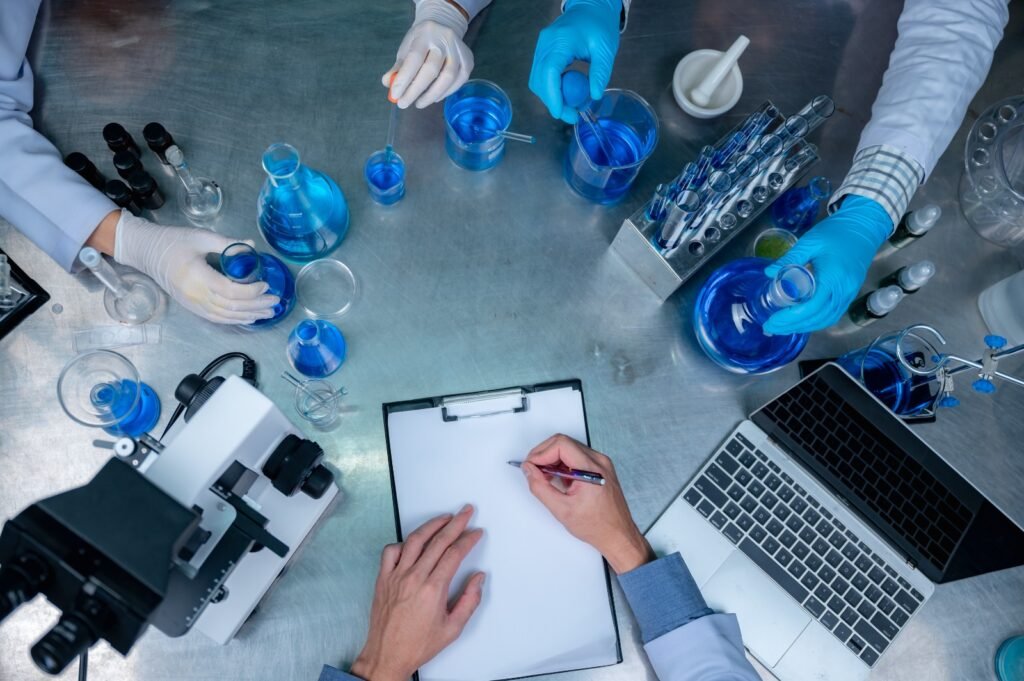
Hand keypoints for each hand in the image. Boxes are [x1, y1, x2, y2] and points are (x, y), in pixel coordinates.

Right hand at [112, 210, 278, 324]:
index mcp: (198, 277)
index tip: (266, 285)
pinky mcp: (191, 307)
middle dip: (256, 306)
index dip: (251, 292)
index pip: (231, 291)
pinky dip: (234, 319)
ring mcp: (193, 304)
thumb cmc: (174, 241)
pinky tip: (248, 318)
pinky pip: (216, 318)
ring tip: (267, 313)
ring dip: (248, 315)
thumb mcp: (202, 237)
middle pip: (231, 307)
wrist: (147, 252)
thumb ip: (228, 243)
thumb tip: (252, 245)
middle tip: (275, 301)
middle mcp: (196, 295)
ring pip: (225, 316)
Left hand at [351, 506, 484, 680]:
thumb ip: (469, 600)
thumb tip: (478, 579)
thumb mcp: (453, 628)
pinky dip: (402, 542)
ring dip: (431, 525)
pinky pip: (391, 551)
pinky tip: (412, 541)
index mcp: (433, 589)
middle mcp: (414, 578)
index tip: (475, 533)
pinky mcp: (383, 579)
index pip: (454, 553)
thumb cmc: (416, 645)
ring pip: (415, 540)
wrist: (387, 655)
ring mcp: (396, 576)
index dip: (468, 539)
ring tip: (443, 517)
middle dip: (455, 523)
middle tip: (465, 513)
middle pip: (438, 541)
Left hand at [382, 0, 472, 109]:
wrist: (443, 25)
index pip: (414, 58)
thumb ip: (398, 67)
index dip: (404, 79)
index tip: (395, 95)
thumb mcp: (406, 48)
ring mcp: (459, 50)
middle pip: (432, 69)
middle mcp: (444, 39)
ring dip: (432, 95)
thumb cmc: (421, 40)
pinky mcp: (469, 60)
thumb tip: (388, 84)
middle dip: (416, 90)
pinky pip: (459, 80)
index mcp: (425, 34)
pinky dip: (446, 92)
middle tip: (404, 104)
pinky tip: (435, 97)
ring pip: (448, 77)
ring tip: (419, 103)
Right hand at [522, 434, 650, 573]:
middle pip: (564, 442)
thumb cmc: (597, 525)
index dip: (540, 453)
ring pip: (569, 448)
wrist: (617, 534)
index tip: (530, 466)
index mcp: (591, 469)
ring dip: (552, 459)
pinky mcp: (599, 467)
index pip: (561, 444)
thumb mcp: (562, 510)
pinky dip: (563, 464)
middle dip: (544, 454)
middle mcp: (599, 461)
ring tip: (546, 477)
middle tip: (533, 470)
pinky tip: (558, 479)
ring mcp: (601, 463)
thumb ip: (540, 487)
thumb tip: (529, 470)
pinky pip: (576, 456)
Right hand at [528, 0, 620, 123]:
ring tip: (570, 105)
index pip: (549, 72)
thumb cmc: (600, 25)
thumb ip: (601, 72)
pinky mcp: (542, 51)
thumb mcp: (606, 49)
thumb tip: (594, 96)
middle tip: (572, 115)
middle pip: (539, 79)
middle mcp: (545, 43)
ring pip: (536, 80)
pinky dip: (550, 87)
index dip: (552, 96)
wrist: (590, 7)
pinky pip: (540, 74)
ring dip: (550, 96)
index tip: (561, 113)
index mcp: (561, 40)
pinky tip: (565, 91)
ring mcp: (541, 47)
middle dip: (552, 101)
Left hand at [763, 195, 891, 334]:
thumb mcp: (809, 242)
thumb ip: (789, 258)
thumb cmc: (836, 231)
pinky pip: (833, 314)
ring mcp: (849, 293)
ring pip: (827, 319)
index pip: (810, 307)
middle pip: (818, 318)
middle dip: (793, 327)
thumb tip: (768, 273)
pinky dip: (816, 321)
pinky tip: (802, 319)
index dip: (790, 318)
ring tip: (783, 327)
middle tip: (771, 327)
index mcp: (832, 278)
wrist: (863, 226)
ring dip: (805, 326)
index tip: (771, 321)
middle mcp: (843, 290)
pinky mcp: (851, 293)